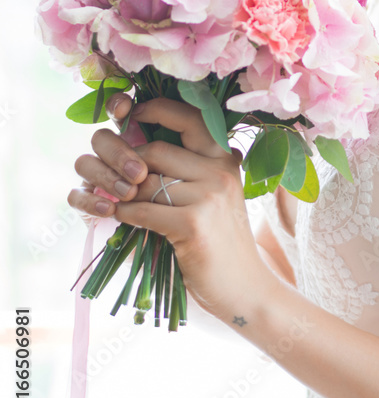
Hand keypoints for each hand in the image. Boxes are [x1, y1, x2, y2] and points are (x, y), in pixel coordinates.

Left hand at [67, 94, 278, 324]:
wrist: (245, 287)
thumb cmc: (221, 241)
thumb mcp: (215, 195)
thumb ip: (188, 168)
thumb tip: (136, 145)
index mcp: (224, 158)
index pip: (188, 116)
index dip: (155, 109)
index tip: (132, 115)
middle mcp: (219, 170)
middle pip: (154, 150)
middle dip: (124, 163)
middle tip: (113, 178)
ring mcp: (208, 196)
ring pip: (143, 181)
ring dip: (123, 194)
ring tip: (118, 201)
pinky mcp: (192, 224)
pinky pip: (140, 209)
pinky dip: (124, 214)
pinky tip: (124, 219)